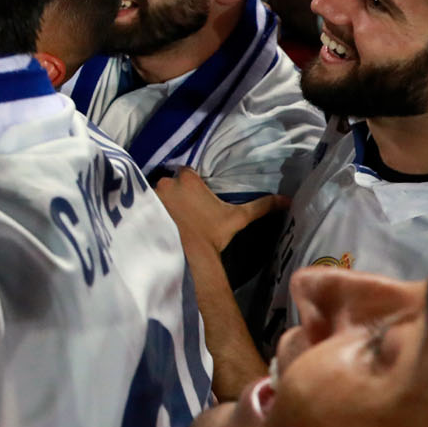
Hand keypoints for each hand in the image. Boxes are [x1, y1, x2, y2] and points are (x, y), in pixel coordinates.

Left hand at [154, 167, 286, 253]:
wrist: (189, 255)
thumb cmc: (212, 234)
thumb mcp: (238, 218)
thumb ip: (260, 206)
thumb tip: (287, 200)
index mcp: (188, 179)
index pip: (187, 171)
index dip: (191, 182)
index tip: (197, 195)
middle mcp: (166, 182)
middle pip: (170, 180)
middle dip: (176, 191)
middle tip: (186, 208)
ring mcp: (150, 195)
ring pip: (157, 192)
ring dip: (162, 200)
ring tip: (172, 215)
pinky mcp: (140, 209)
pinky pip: (145, 203)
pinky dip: (150, 209)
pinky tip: (159, 221)